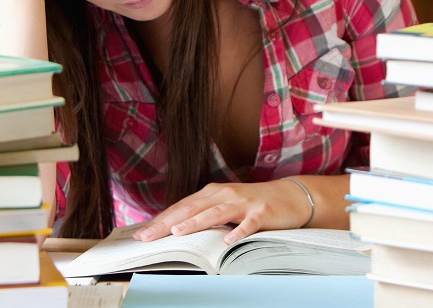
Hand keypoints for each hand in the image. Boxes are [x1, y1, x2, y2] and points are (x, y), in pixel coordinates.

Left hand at [132, 179, 313, 244]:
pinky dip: (238, 232)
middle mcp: (224, 194)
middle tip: (149, 236)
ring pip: (215, 213)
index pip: (181, 207)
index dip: (161, 220)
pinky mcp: (261, 213)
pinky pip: (248, 224)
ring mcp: (243, 203)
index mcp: (212, 193)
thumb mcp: (226, 206)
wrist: (289, 196)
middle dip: (168, 223)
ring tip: (179, 232)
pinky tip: (228, 240)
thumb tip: (176, 229)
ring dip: (196, 222)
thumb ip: (205, 214)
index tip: (142, 234)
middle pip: (192, 209)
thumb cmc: (253, 204)